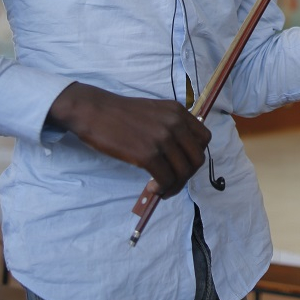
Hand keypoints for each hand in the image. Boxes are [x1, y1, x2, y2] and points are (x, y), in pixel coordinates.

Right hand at [48, 82, 210, 195]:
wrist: (94, 111)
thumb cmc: (120, 113)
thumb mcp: (155, 111)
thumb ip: (171, 126)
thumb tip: (180, 154)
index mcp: (178, 112)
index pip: (204, 138)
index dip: (196, 155)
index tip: (183, 163)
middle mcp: (175, 123)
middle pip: (197, 158)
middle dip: (188, 174)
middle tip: (173, 181)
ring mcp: (162, 139)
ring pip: (183, 171)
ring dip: (175, 185)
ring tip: (161, 188)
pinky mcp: (147, 154)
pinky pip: (166, 179)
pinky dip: (162, 188)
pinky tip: (153, 188)